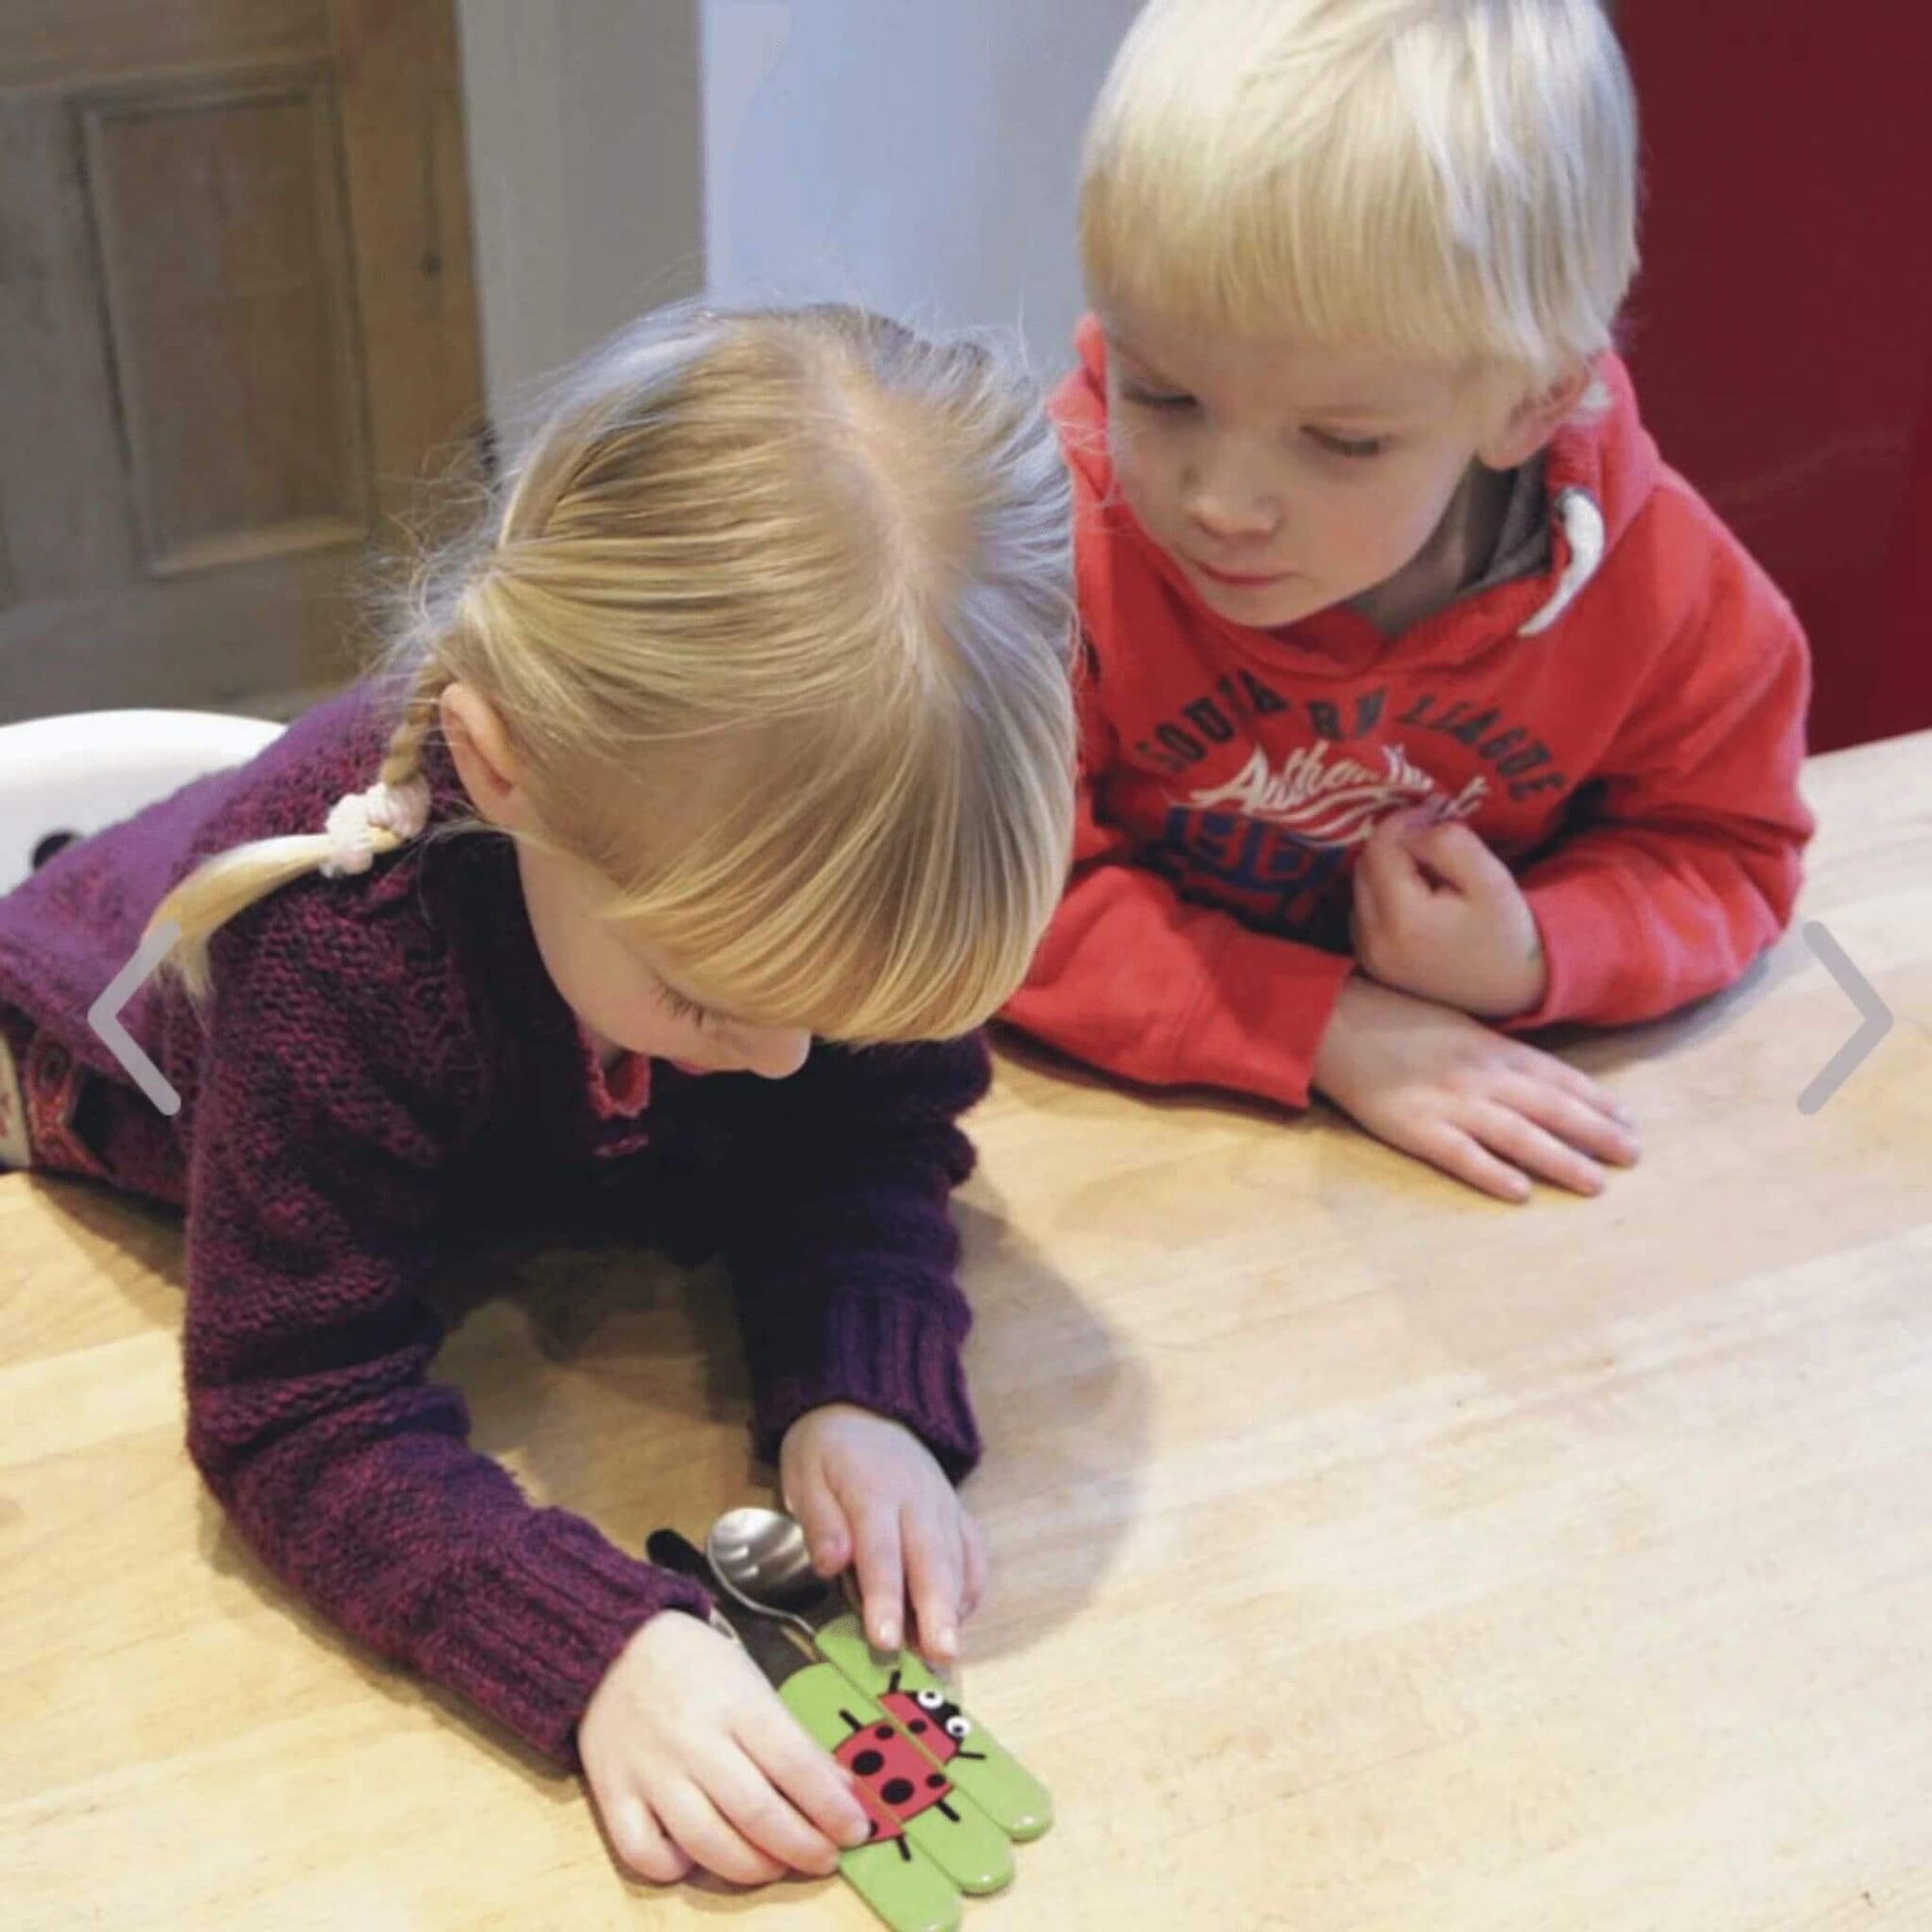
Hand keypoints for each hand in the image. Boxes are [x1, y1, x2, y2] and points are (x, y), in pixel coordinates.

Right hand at [579, 1607, 870, 1887]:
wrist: (614, 1643)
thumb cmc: (696, 1664)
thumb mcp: (754, 1683)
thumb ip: (794, 1739)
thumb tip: (841, 1790)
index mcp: (737, 1703)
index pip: (795, 1765)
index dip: (832, 1807)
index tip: (857, 1830)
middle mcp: (694, 1741)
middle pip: (756, 1812)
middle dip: (802, 1846)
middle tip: (826, 1859)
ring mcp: (650, 1771)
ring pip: (706, 1842)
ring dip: (751, 1867)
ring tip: (776, 1866)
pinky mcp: (612, 1793)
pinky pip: (643, 1852)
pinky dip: (674, 1868)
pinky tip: (698, 1859)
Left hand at [780, 1403, 986, 1664]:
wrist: (864, 1407)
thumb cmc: (825, 1450)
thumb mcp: (803, 1475)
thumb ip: (819, 1521)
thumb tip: (831, 1564)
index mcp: (872, 1490)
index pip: (880, 1550)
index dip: (884, 1596)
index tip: (885, 1639)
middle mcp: (916, 1499)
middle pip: (931, 1558)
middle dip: (936, 1610)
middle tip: (941, 1656)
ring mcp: (943, 1504)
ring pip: (957, 1557)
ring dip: (956, 1606)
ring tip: (950, 1651)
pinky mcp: (956, 1510)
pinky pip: (972, 1549)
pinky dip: (971, 1584)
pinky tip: (960, 1617)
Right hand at [1311, 975, 1638, 1201]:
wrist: (1335, 1020)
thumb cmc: (1397, 1019)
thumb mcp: (1458, 1023)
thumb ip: (1498, 1052)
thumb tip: (1542, 1079)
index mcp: (1492, 1047)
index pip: (1558, 1077)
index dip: (1597, 1101)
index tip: (1630, 1121)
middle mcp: (1480, 1075)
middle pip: (1550, 1108)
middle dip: (1596, 1133)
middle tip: (1633, 1156)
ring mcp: (1448, 1102)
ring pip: (1517, 1135)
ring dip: (1560, 1159)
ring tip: (1595, 1183)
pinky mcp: (1414, 1128)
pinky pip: (1460, 1154)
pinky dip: (1491, 1173)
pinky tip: (1520, 1190)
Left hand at [1351, 812, 1546, 1017]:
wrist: (1511, 990)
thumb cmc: (1507, 934)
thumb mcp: (1491, 880)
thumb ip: (1448, 845)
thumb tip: (1413, 829)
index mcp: (1401, 920)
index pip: (1380, 848)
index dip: (1404, 822)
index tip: (1434, 814)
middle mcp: (1373, 941)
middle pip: (1364, 865)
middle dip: (1395, 845)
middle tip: (1434, 839)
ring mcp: (1368, 955)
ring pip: (1360, 886)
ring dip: (1387, 868)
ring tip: (1430, 872)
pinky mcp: (1371, 963)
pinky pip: (1363, 910)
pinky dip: (1384, 894)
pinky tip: (1417, 898)